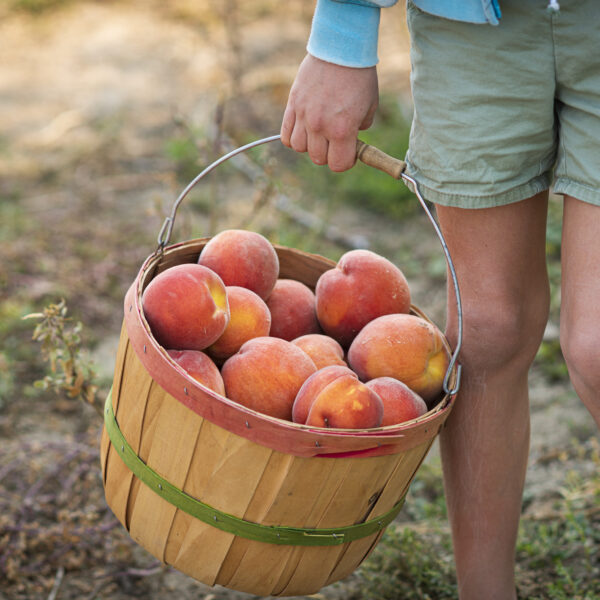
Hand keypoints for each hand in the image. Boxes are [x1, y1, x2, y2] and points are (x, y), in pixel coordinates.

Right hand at [280, 54, 378, 171]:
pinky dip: (293, 137)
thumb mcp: (370, 106)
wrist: (340, 48)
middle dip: (328, 153)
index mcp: (342, 129)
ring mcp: (304, 116)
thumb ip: (360, 128)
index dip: (345, 162)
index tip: (348, 153)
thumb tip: (351, 139)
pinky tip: (303, 130)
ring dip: (310, 146)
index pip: (338, 165)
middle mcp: (320, 126)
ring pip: (300, 148)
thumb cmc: (359, 76)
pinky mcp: (293, 105)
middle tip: (335, 140)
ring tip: (318, 133)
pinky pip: (286, 135)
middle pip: (318, 159)